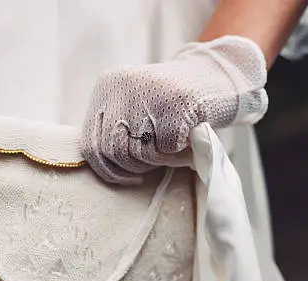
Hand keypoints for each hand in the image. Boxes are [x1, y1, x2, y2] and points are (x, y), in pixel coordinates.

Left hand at [81, 35, 267, 183]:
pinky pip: (166, 149)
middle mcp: (123, 85)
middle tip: (155, 161)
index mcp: (108, 85)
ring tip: (173, 148)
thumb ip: (115, 128)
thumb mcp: (135, 106)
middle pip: (113, 151)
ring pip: (139, 152)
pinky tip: (186, 139)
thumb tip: (101, 166)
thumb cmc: (172, 102)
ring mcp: (150, 92)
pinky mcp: (176, 103)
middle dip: (134, 166)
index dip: (106, 168)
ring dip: (159, 160)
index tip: (126, 177)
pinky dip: (178, 153)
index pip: (90, 142)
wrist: (217, 75)